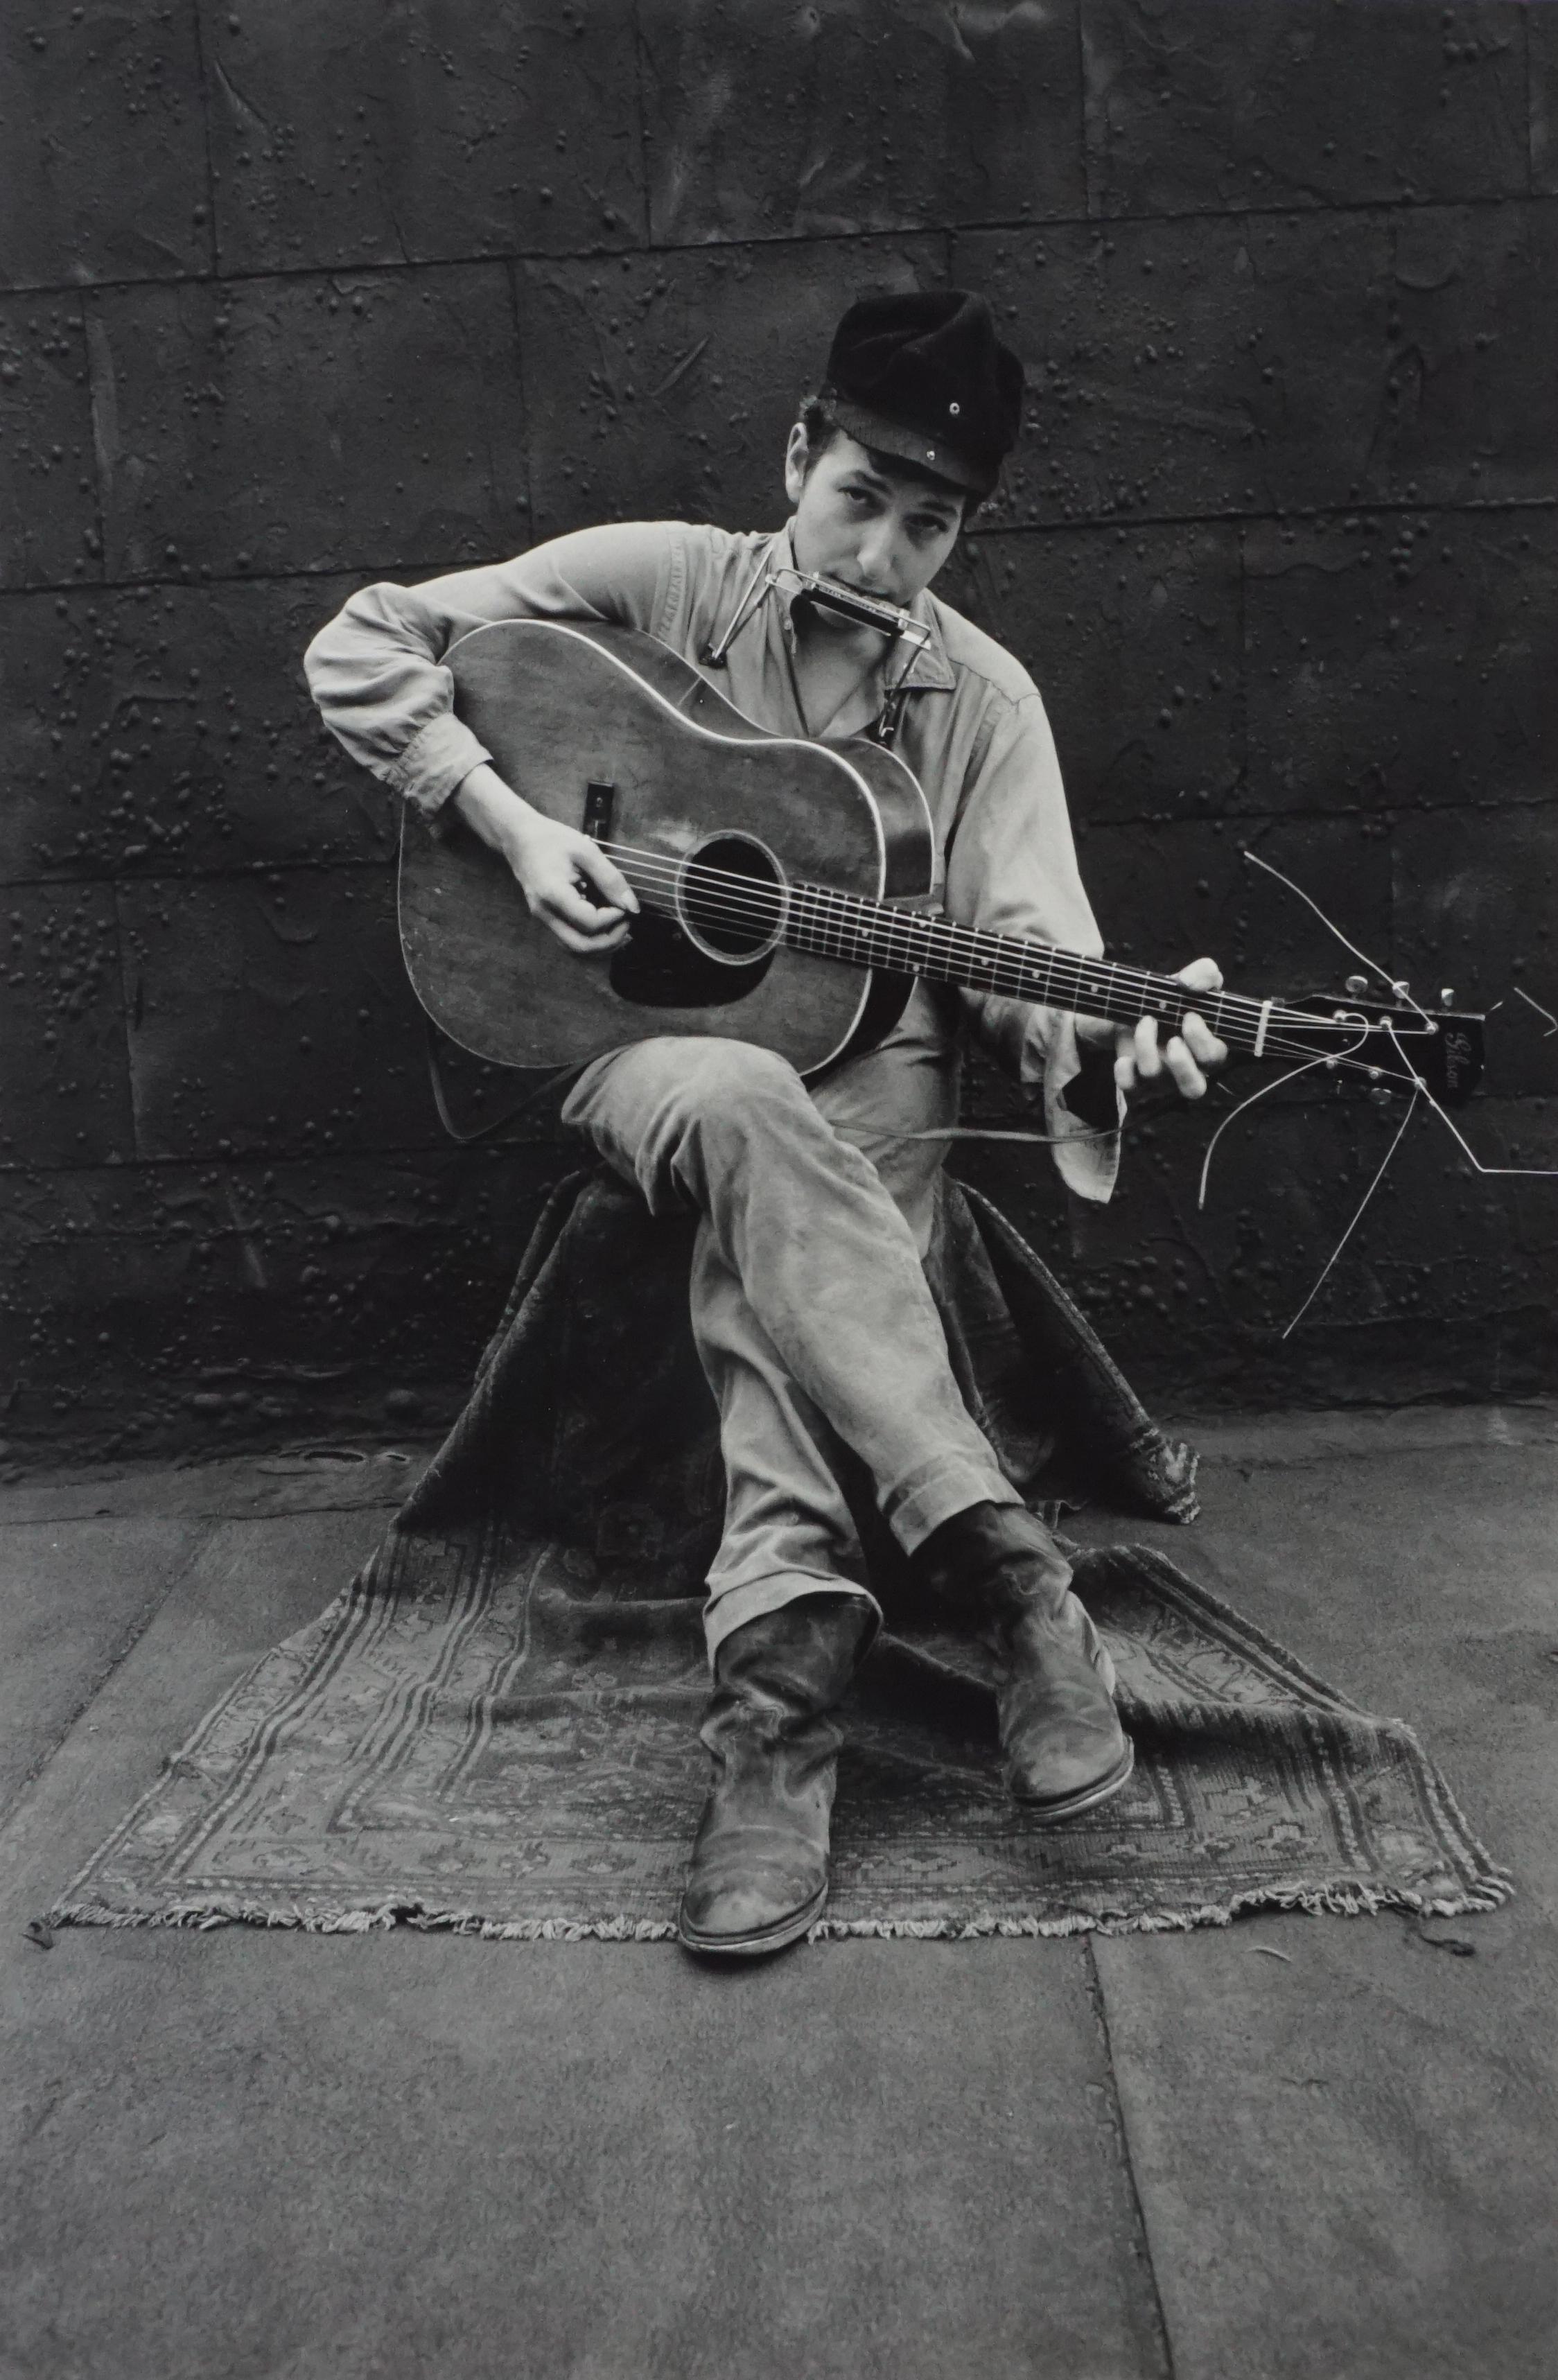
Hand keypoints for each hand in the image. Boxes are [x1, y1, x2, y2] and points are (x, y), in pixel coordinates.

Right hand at [454, 765, 638, 955]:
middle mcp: (545, 913)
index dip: (613, 918)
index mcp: (553, 894)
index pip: (589, 923)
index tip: (624, 903)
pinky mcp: (547, 917)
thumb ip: (610, 879)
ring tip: (618, 926)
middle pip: (581, 946)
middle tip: (626, 922)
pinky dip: (589, 937)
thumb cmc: (552, 839)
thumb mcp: (587, 851)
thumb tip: (631, 906)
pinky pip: (569, 938)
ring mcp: (543, 918)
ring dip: (600, 943)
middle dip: (610, 940)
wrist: (519, 838)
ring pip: (574, 947)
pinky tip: (604, 924)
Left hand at [1077, 956, 1228, 1100]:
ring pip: (1157, 1079)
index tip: (1189, 1015)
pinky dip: (1125, 1074)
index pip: (1215, 1058)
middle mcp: (1185, 1069)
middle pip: (1194, 1088)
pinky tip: (1124, 1057)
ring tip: (1144, 1022)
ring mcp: (1159, 1078)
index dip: (1203, 1041)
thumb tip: (1190, 984)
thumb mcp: (1191, 979)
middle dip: (1182, 1062)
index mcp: (1205, 1048)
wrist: (1132, 1005)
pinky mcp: (1133, 1079)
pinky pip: (1130, 1087)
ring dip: (1148, 1049)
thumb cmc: (1171, 998)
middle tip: (1173, 1037)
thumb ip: (1204, 973)